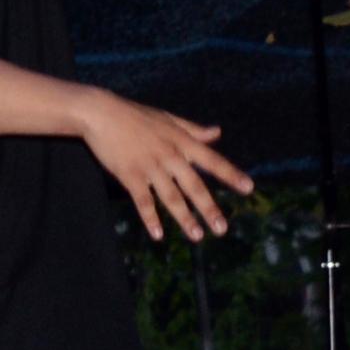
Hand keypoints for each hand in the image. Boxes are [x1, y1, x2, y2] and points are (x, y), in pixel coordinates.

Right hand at [76, 89, 255, 241]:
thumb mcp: (168, 118)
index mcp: (181, 141)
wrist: (101, 113)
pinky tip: (158, 235)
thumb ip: (193, 129)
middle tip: (221, 229)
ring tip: (197, 236)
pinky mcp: (129, 175)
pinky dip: (150, 218)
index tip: (248, 188)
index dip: (231, 174)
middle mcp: (170, 156)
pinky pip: (143, 201)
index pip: (212, 160)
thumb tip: (217, 132)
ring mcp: (149, 167)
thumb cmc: (134, 114)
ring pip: (171, 197)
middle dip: (209, 208)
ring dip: (185, 218)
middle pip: (194, 186)